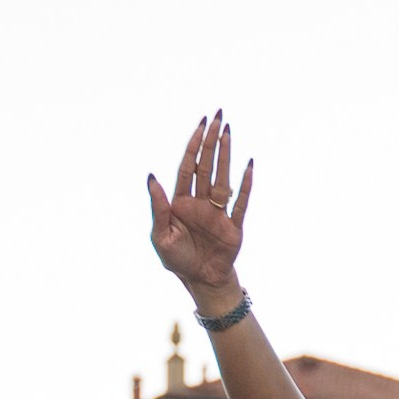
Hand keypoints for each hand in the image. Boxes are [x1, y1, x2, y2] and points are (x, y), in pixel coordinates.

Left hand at [148, 112, 252, 309]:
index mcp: (181, 202)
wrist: (200, 281)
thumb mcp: (160, 236)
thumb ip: (158, 207)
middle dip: (211, 141)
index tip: (200, 125)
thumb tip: (151, 177)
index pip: (187, 167)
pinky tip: (248, 165)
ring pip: (223, 178)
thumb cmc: (177, 259)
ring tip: (229, 132)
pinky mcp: (234, 226)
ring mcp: (218, 212)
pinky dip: (245, 185)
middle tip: (218, 117)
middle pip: (206, 166)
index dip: (193, 146)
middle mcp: (201, 202)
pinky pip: (241, 202)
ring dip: (226, 155)